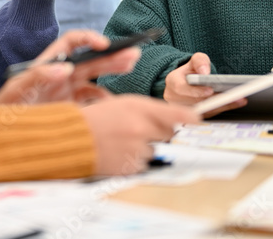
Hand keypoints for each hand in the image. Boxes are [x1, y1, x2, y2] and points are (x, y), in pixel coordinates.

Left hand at [0, 31, 138, 105]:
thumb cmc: (4, 109)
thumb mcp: (16, 90)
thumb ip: (37, 76)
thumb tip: (64, 67)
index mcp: (48, 65)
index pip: (70, 44)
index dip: (88, 39)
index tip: (105, 44)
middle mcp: (60, 77)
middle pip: (91, 61)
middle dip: (113, 56)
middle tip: (134, 54)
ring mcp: (67, 95)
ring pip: (96, 82)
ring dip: (113, 77)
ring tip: (129, 72)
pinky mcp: (71, 113)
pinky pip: (93, 106)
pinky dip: (105, 106)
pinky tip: (114, 107)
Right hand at [82, 96, 198, 175]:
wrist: (74, 139)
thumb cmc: (99, 118)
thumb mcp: (125, 104)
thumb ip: (153, 111)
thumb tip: (182, 119)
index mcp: (140, 108)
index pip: (180, 115)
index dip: (193, 120)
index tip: (198, 122)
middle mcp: (141, 129)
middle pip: (172, 136)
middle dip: (164, 135)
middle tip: (147, 131)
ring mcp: (137, 150)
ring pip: (158, 152)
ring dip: (150, 149)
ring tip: (128, 142)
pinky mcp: (132, 168)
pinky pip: (145, 165)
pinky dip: (138, 161)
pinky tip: (123, 152)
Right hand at [164, 52, 245, 117]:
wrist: (186, 83)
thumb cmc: (191, 72)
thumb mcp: (194, 61)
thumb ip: (199, 61)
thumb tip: (205, 71)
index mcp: (172, 82)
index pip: (181, 88)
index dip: (196, 91)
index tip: (210, 90)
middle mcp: (175, 98)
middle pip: (195, 102)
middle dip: (214, 100)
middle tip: (233, 96)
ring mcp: (183, 110)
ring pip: (203, 111)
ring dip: (221, 106)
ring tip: (239, 99)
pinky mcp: (193, 117)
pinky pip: (208, 115)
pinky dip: (222, 109)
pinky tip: (235, 103)